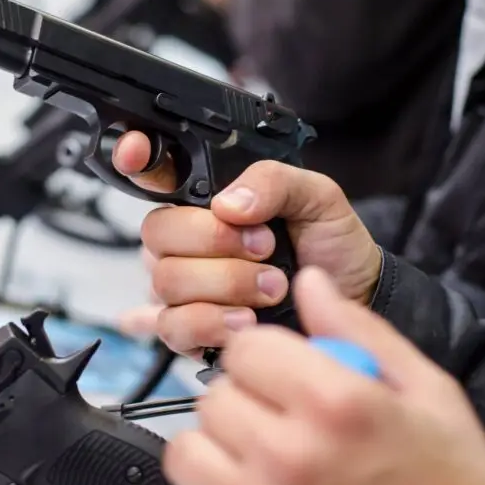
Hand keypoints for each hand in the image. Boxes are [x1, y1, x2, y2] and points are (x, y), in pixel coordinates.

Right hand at [111, 132, 380, 356]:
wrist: (351, 301)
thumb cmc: (330, 245)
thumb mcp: (316, 196)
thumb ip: (273, 182)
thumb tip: (228, 205)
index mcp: (205, 200)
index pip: (153, 173)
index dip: (133, 158)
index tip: (134, 152)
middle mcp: (184, 242)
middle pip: (157, 233)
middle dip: (214, 241)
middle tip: (265, 248)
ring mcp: (183, 288)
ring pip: (166, 281)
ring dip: (226, 285)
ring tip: (272, 288)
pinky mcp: (189, 331)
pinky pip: (174, 326)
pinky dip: (213, 322)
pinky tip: (246, 320)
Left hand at [164, 268, 484, 484]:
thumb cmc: (449, 478)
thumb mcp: (427, 392)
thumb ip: (358, 329)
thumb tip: (309, 280)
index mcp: (336, 404)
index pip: (247, 347)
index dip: (266, 352)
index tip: (289, 369)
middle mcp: (291, 454)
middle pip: (217, 392)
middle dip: (247, 394)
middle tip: (286, 413)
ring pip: (194, 439)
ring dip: (225, 437)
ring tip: (269, 447)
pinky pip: (191, 478)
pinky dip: (212, 472)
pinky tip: (255, 474)